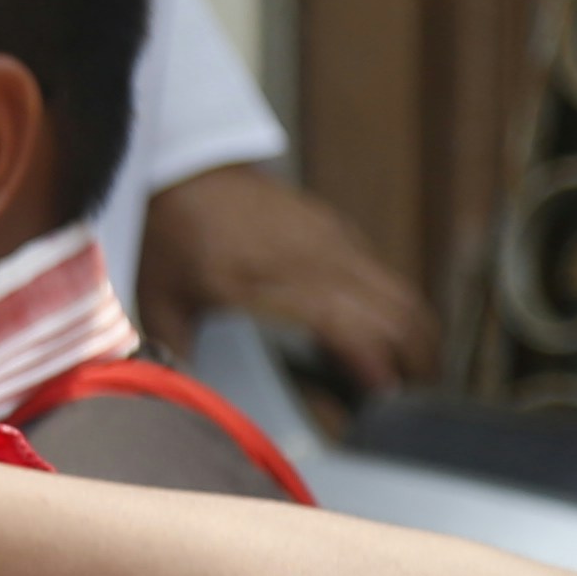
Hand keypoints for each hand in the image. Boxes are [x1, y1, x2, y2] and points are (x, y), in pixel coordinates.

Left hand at [137, 160, 437, 396]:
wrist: (184, 172)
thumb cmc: (169, 238)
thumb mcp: (159, 302)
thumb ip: (173, 355)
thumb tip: (183, 403)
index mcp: (270, 281)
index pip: (346, 323)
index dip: (375, 361)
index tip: (386, 396)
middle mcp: (314, 258)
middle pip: (395, 310)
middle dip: (416, 360)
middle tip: (414, 401)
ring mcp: (333, 241)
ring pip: (400, 292)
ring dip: (417, 336)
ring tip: (415, 377)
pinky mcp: (339, 231)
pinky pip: (384, 275)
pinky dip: (399, 310)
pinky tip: (389, 340)